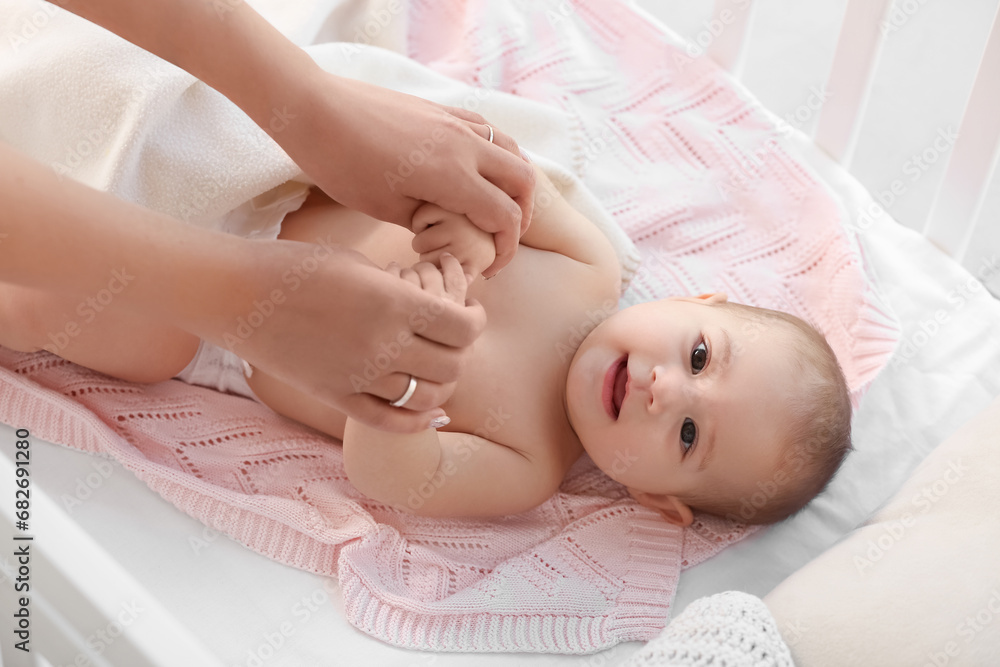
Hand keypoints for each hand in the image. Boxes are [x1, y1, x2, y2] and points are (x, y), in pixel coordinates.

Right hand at [224, 241, 484, 432]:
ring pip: (427, 397)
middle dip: (462, 351)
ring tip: (434, 365)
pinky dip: (415, 418)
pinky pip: (391, 422)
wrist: (237, 295)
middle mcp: (381, 345)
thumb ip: (402, 289)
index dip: (475, 320)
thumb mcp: (358, 264)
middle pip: (453, 365)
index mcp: (392, 303)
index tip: (470, 311)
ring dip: (441, 383)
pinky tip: (420, 404)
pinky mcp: (335, 397)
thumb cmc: (297, 267)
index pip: (463, 327)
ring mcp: (358, 377)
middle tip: (454, 337)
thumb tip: (434, 302)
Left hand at [276, 69, 534, 276]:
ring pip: (512, 150)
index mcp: (452, 175)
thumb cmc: (342, 164)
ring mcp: (456, 122)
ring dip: (514, 181)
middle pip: (522, 181)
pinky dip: (498, 153)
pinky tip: (480, 169)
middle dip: (522, 215)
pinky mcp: (443, 109)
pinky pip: (489, 130)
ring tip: (499, 205)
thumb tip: (452, 226)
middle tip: (503, 239)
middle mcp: (464, 144)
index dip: (507, 247)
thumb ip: (428, 219)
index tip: (491, 267)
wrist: (316, 108)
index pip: (505, 215)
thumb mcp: (385, 207)